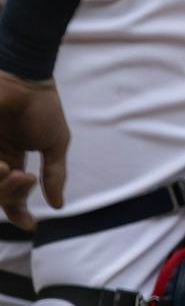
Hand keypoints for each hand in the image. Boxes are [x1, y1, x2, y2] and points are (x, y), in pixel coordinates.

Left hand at [0, 72, 67, 229]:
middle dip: (11, 197)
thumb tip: (59, 205)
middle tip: (25, 179)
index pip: (11, 196)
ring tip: (10, 169)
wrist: (23, 81)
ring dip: (0, 188)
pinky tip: (2, 166)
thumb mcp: (55, 142)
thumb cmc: (41, 107)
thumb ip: (55, 173)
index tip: (31, 225)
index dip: (19, 213)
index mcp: (12, 161)